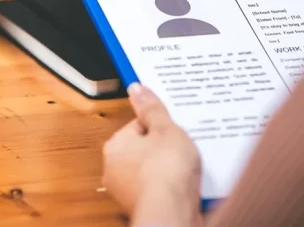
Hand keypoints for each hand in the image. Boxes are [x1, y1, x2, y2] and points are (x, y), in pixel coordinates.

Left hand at [102, 83, 201, 225]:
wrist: (172, 214)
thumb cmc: (166, 172)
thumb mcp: (165, 129)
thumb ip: (152, 108)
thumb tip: (137, 88)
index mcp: (116, 146)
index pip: (138, 125)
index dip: (160, 124)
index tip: (174, 126)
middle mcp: (116, 169)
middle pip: (146, 147)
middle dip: (165, 146)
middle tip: (183, 145)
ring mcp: (129, 190)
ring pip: (154, 168)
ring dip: (171, 167)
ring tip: (187, 166)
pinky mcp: (145, 206)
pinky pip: (161, 187)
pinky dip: (173, 185)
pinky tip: (186, 183)